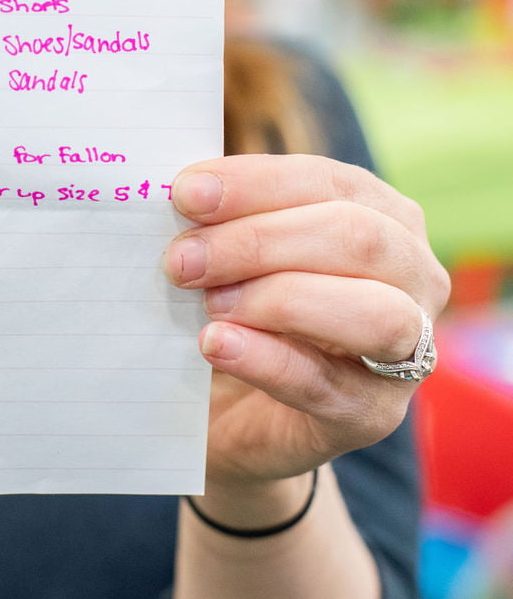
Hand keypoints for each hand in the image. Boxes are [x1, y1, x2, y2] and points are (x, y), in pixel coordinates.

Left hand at [165, 154, 449, 491]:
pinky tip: (216, 344)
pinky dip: (266, 360)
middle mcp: (415, 276)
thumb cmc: (243, 307)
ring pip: (372, 313)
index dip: (257, 184)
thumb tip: (186, 194)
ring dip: (278, 300)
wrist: (237, 409)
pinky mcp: (373, 414)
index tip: (187, 193)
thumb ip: (226, 220)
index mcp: (385, 215)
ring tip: (209, 304)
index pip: (330, 183)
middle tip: (183, 260)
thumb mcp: (240, 254)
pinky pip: (328, 385)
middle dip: (259, 241)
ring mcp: (408, 351)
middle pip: (357, 238)